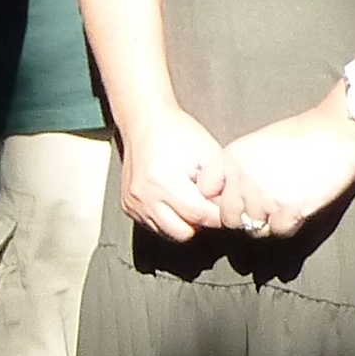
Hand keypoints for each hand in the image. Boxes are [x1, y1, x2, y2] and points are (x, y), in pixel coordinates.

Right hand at [116, 104, 231, 243]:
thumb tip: (226, 209)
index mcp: (163, 179)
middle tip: (207, 206)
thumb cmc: (177, 132)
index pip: (199, 215)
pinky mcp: (129, 206)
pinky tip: (174, 200)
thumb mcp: (205, 152)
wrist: (145, 122)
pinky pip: (154, 225)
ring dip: (183, 223)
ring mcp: (134, 203)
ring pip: (168, 232)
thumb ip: (218, 184)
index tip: (225, 209)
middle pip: (183, 232)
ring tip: (190, 201)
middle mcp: (145, 195)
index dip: (217, 215)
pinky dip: (168, 218)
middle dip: (200, 223)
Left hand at [216, 105, 354, 237]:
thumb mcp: (259, 141)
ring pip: (252, 228)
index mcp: (232, 156)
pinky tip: (297, 207)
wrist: (338, 134)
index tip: (231, 198)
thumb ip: (240, 165)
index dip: (219, 197)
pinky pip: (278, 232)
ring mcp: (263, 198)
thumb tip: (231, 190)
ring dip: (266, 221)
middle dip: (243, 215)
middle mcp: (242, 179)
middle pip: (227, 216)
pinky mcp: (287, 213)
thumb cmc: (304, 133)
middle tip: (262, 206)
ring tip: (282, 204)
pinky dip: (288, 225)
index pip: (206, 189)